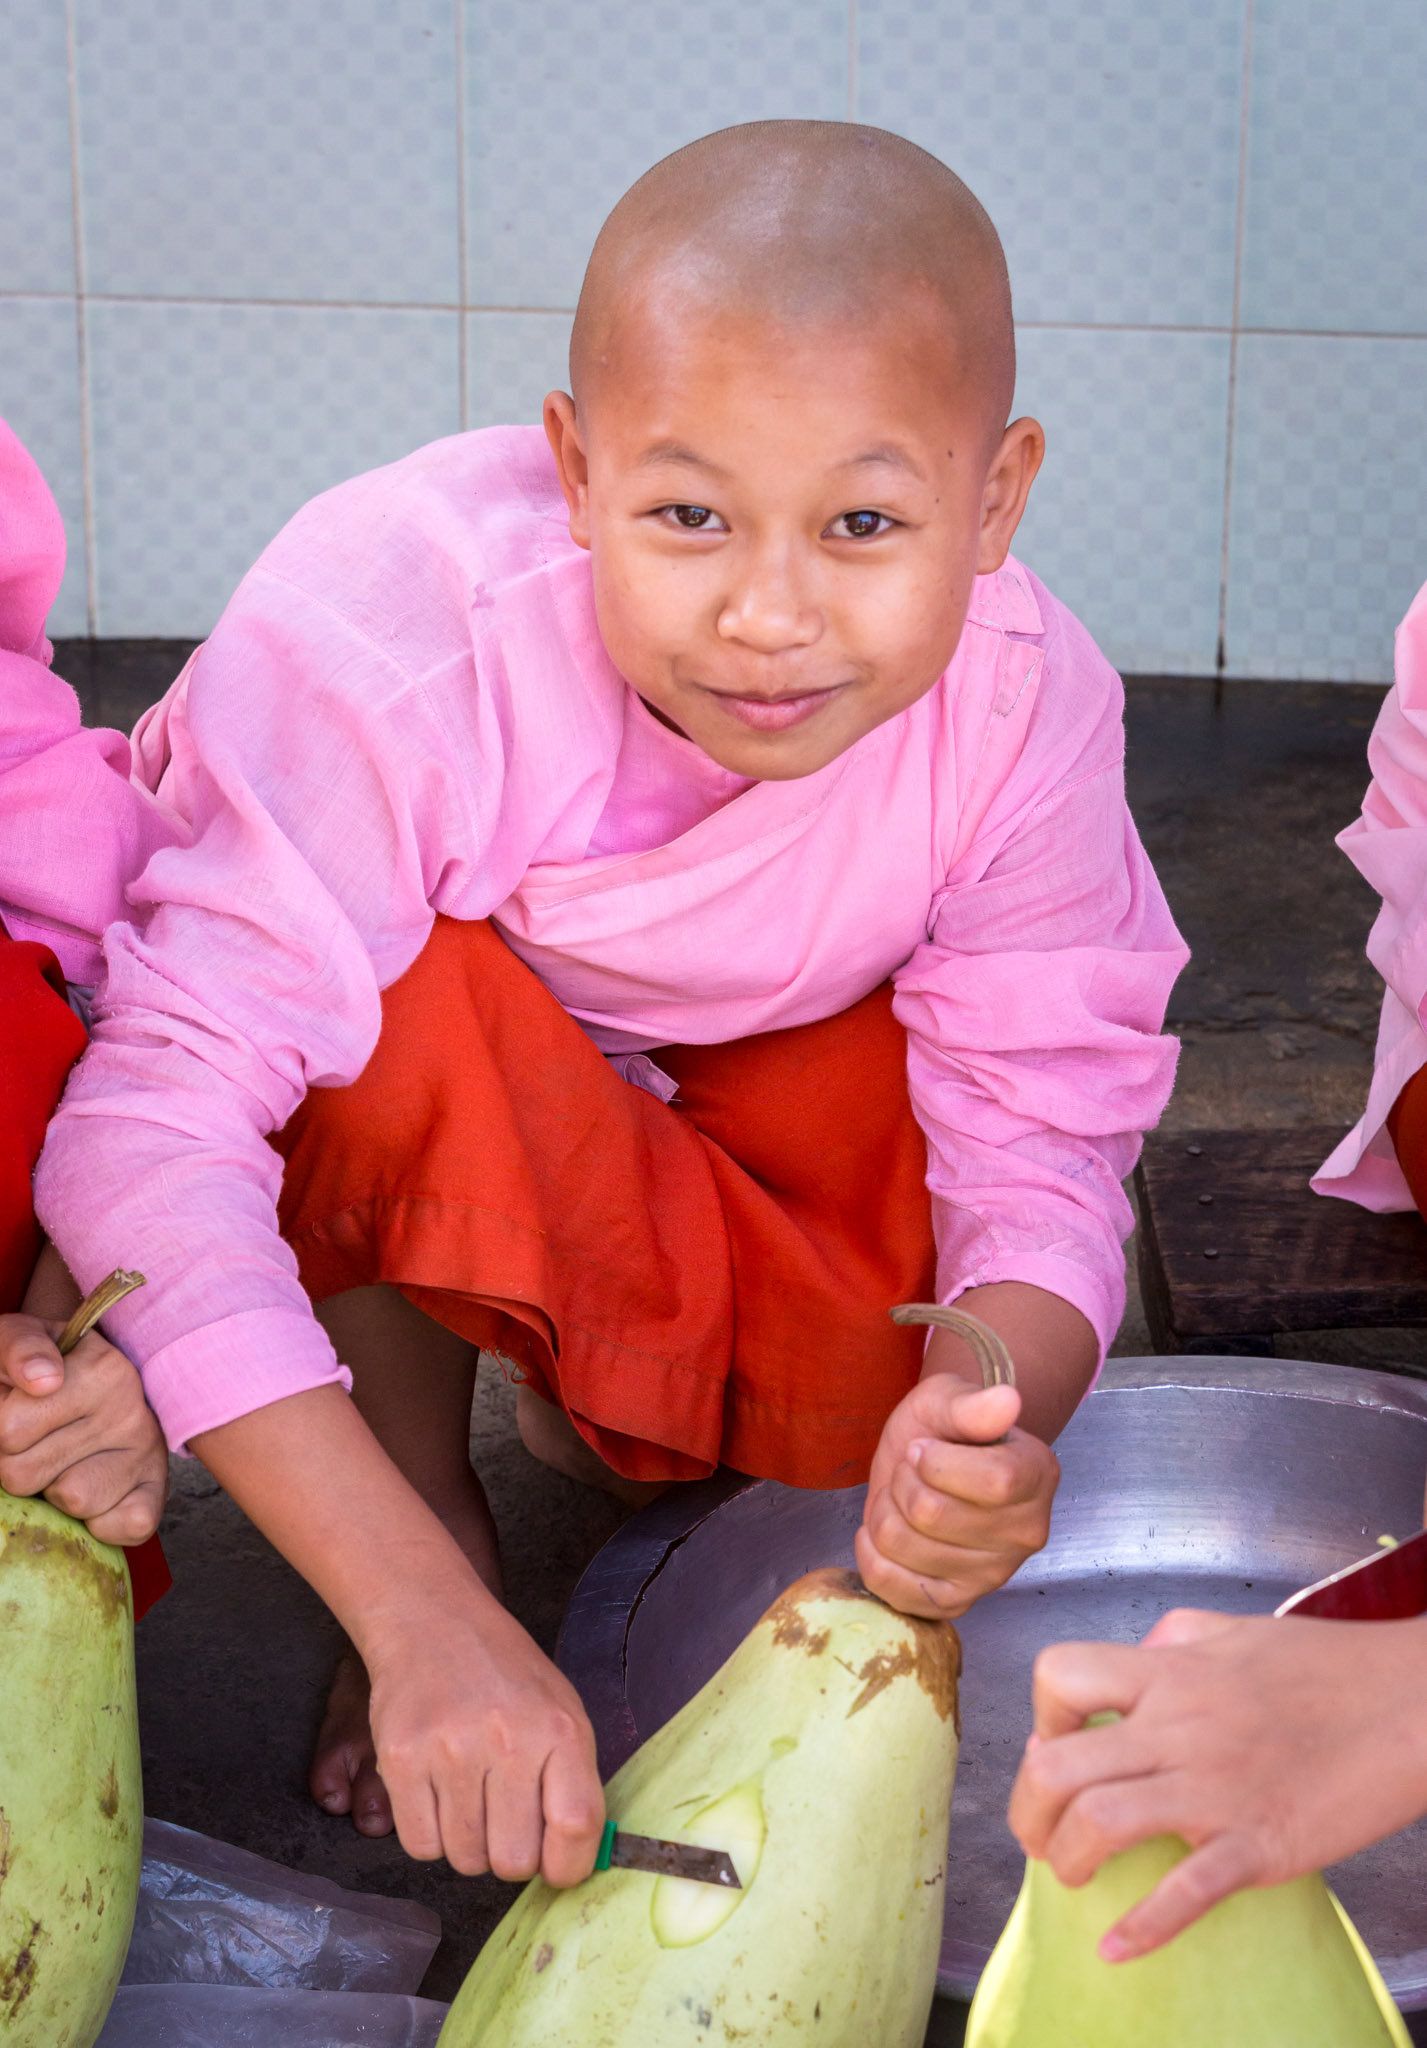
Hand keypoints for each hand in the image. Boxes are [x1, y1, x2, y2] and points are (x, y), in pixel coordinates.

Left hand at [0, 1313, 167, 1542]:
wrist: (93, 1383)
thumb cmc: (42, 1367)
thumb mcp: (17, 1340)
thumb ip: (19, 1348)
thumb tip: (42, 1381)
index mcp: (102, 1370)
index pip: (9, 1432)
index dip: (0, 1429)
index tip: (18, 1407)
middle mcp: (132, 1411)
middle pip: (28, 1474)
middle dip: (19, 1462)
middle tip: (40, 1438)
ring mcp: (148, 1453)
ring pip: (72, 1502)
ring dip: (56, 1490)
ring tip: (65, 1459)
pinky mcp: (158, 1491)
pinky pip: (126, 1527)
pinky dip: (101, 1521)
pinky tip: (94, 1489)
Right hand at [363, 1588, 604, 1884]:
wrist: (432, 1624)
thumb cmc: (504, 1675)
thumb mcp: (560, 1710)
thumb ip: (573, 1783)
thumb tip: (576, 1862)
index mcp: (559, 1729)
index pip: (577, 1827)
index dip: (568, 1866)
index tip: (558, 1869)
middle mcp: (508, 1740)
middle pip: (514, 1860)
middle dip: (511, 1854)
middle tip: (504, 1820)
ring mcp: (450, 1751)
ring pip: (465, 1860)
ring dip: (468, 1844)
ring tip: (469, 1794)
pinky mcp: (400, 1761)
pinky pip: (421, 1846)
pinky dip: (430, 1835)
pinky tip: (437, 1794)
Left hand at [856, 1373, 1057, 1617]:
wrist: (929, 1462)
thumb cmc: (943, 1429)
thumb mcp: (948, 1399)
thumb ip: (971, 1404)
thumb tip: (1007, 1400)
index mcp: (1037, 1474)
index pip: (993, 1482)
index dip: (938, 1462)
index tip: (922, 1448)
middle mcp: (1027, 1532)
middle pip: (932, 1514)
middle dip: (902, 1481)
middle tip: (910, 1470)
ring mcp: (994, 1574)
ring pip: (902, 1545)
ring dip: (884, 1511)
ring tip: (902, 1497)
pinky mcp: (957, 1601)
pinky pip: (892, 1588)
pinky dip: (871, 1553)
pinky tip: (884, 1529)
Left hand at [1008, 1607, 1426, 1960]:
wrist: (1409, 1703)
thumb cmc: (1327, 1666)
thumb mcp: (1235, 1630)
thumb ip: (1175, 1637)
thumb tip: (1137, 1656)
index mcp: (1169, 1672)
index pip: (1061, 1676)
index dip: (1041, 1716)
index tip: (1055, 1745)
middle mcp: (1178, 1726)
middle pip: (1056, 1764)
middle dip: (1029, 1810)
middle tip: (1039, 1833)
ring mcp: (1215, 1788)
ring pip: (1100, 1821)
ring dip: (1067, 1858)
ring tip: (1073, 1872)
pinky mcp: (1259, 1844)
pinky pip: (1186, 1891)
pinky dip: (1142, 1928)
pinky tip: (1117, 1948)